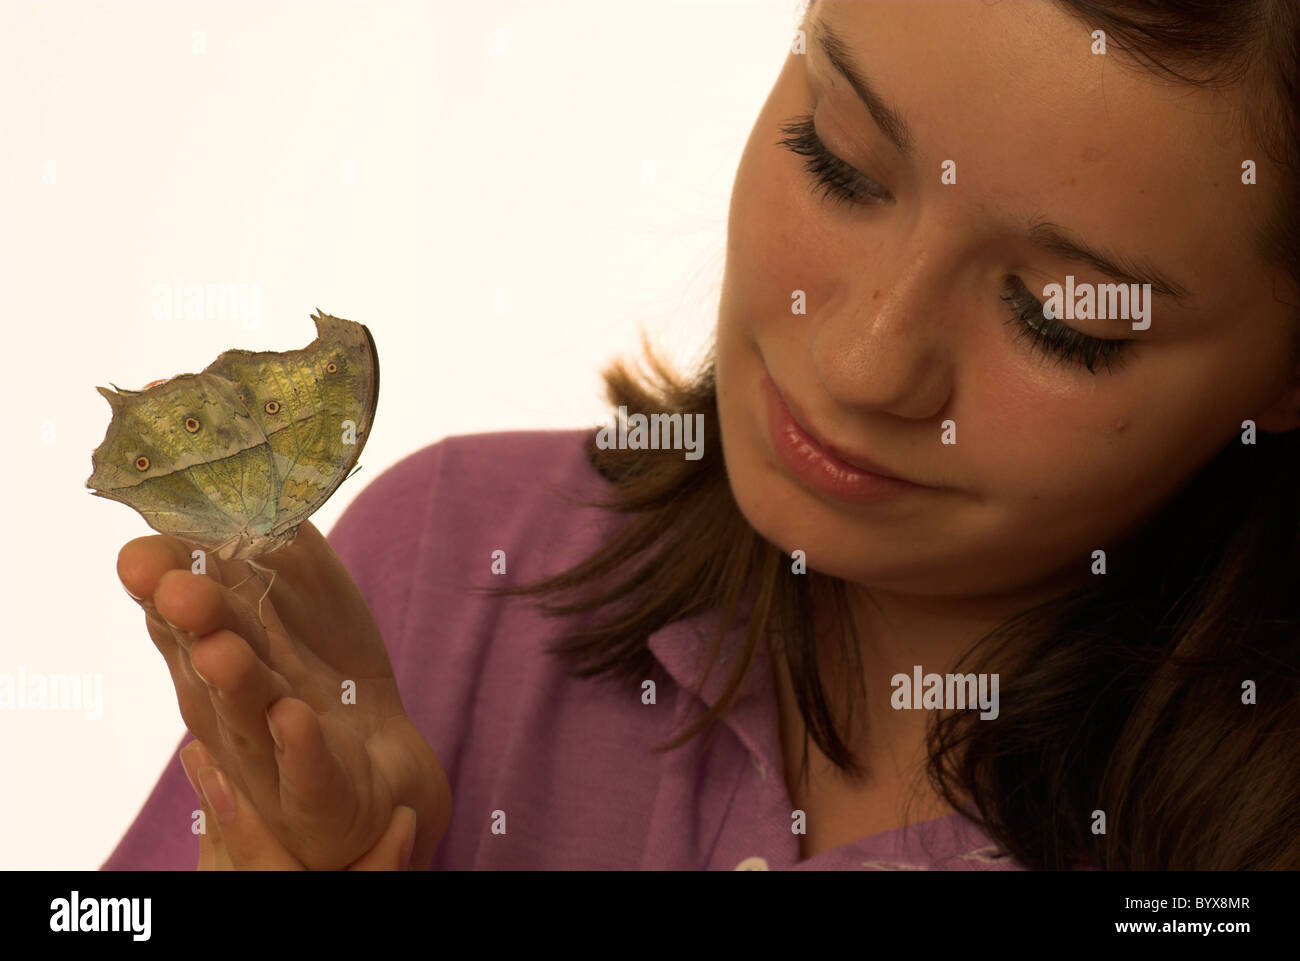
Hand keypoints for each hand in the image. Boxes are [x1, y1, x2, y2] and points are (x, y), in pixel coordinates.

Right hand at [118, 520, 451, 869]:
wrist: (378, 757)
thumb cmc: (322, 666)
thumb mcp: (303, 590)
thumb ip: (275, 536)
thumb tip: (251, 465)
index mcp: (215, 643)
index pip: (178, 609)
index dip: (162, 583)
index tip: (147, 550)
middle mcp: (227, 696)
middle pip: (205, 653)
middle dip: (193, 620)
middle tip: (179, 586)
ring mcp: (266, 746)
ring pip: (245, 711)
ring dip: (233, 679)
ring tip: (223, 649)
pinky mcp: (313, 788)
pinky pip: (305, 768)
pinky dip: (298, 745)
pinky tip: (296, 717)